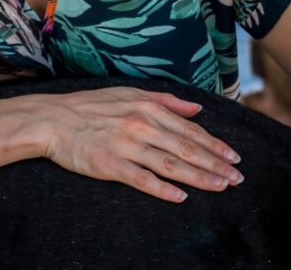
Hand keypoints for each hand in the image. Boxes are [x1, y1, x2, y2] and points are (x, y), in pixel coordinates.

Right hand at [39, 86, 243, 202]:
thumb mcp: (130, 93)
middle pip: (185, 148)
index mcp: (148, 107)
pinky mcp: (110, 165)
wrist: (53, 119)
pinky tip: (180, 197)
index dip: (214, 144)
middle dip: (215, 164)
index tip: (234, 156)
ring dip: (198, 177)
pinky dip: (162, 189)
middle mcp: (141, 125)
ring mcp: (126, 146)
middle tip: (237, 177)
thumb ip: (166, 101)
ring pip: (169, 164)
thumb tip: (196, 108)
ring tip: (220, 186)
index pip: (189, 130)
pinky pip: (141, 179)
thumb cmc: (92, 106)